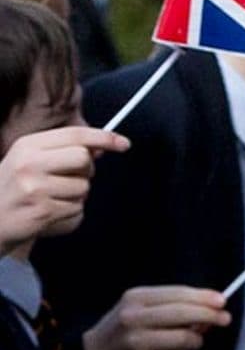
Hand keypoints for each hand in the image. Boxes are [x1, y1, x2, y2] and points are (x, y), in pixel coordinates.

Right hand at [0, 126, 128, 251]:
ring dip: (77, 196)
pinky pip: (78, 210)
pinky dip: (71, 214)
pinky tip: (51, 214)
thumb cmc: (16, 188)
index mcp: (28, 145)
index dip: (104, 137)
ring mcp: (35, 188)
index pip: (75, 134)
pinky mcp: (43, 211)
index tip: (124, 144)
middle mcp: (29, 163)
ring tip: (53, 199)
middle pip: (83, 159)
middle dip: (86, 171)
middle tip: (71, 179)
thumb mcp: (32, 160)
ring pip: (84, 188)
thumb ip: (64, 151)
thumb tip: (101, 146)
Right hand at [83, 285, 230, 349]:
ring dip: (196, 340)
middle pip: (183, 313)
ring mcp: (137, 341)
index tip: (222, 301)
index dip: (203, 297)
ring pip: (185, 338)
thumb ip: (172, 305)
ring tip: (191, 340)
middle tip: (225, 318)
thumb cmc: (125, 328)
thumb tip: (209, 309)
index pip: (177, 294)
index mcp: (136, 298)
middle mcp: (134, 317)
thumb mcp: (141, 307)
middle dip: (209, 315)